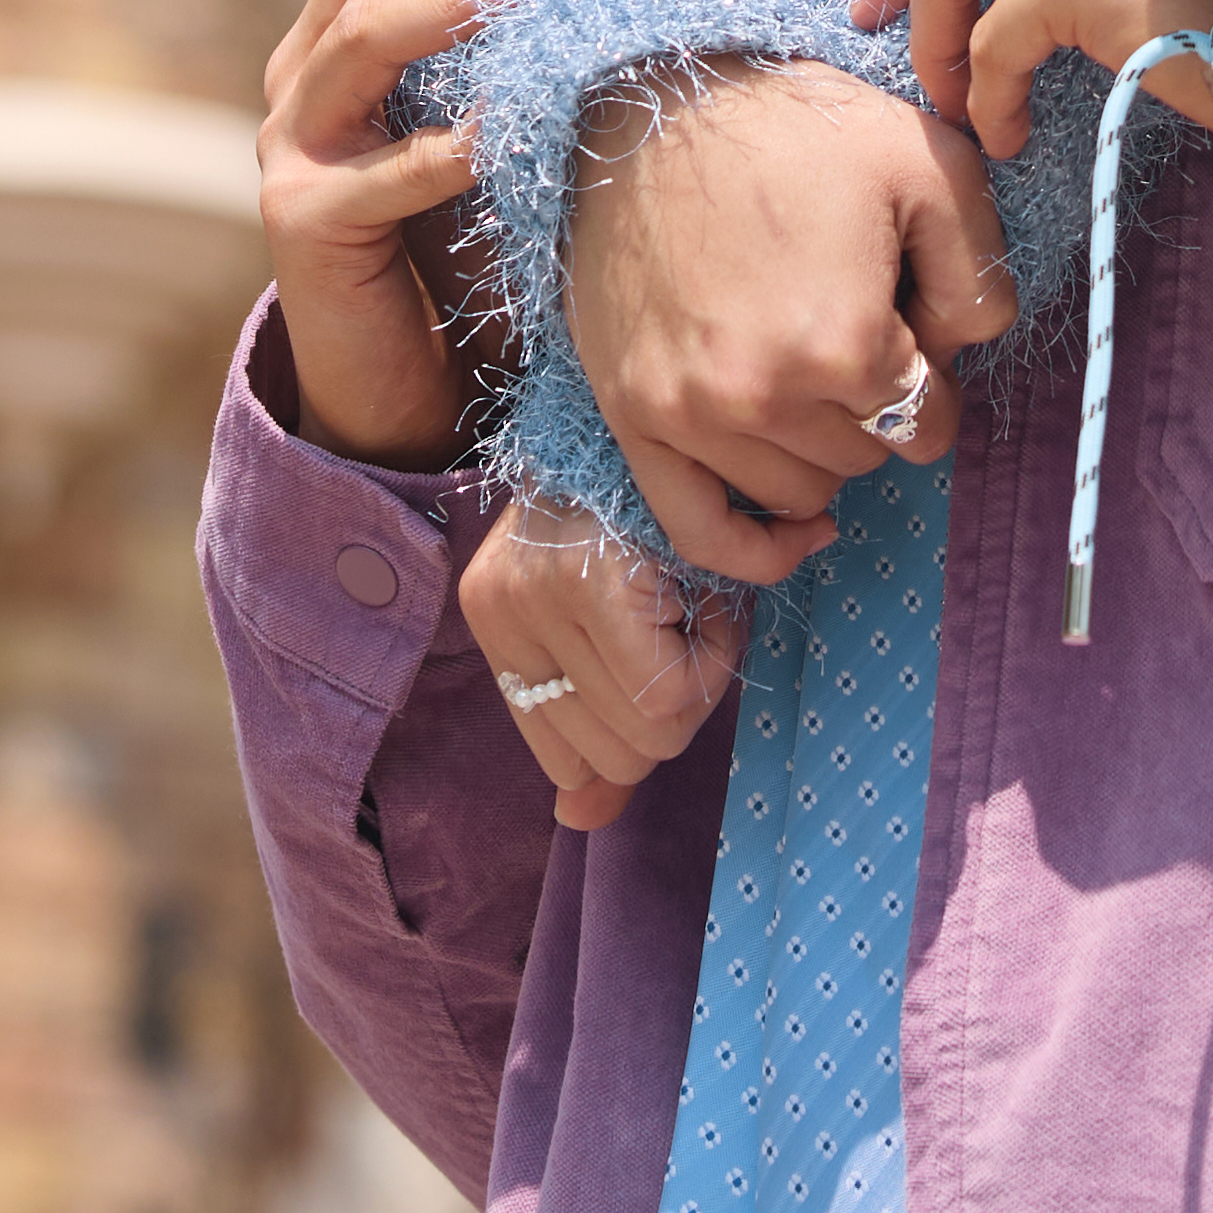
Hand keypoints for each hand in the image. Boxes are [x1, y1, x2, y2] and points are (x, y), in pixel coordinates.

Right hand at [260, 0, 572, 468]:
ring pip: (365, 31)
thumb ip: (528, 32)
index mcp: (351, 13)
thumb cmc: (478, 226)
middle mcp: (309, 62)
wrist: (411, 382)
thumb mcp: (499, 106)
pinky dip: (456, 144)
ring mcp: (294, 141)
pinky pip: (385, 174)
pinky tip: (516, 125)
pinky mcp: (303, 223)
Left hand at [460, 488, 742, 833]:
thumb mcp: (620, 608)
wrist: (671, 391)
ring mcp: (534, 599)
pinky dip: (715, 652)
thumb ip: (597, 722)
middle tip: (686, 611)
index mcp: (497, 617)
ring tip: (693, 590)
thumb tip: (580, 820)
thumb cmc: (657, 496)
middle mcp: (503, 611)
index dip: (642, 718)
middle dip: (675, 698)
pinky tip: (705, 585)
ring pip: (649, 734)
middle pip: (617, 758)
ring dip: (702, 670)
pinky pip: (670, 695)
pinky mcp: (584, 584)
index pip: (571, 759)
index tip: (666, 641)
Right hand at [565, 62, 1017, 578]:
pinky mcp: (632, 414)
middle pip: (867, 458)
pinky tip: (797, 529)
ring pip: (797, 490)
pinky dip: (755, 548)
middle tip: (854, 321)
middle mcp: (761, 397)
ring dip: (820, 447)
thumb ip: (980, 271)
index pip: (930, 425)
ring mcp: (686, 414)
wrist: (655, 96)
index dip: (932, 378)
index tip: (911, 324)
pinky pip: (698, 531)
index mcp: (844, 343)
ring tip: (809, 362)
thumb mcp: (928, 163)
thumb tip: (972, 351)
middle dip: (877, 405)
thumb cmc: (797, 125)